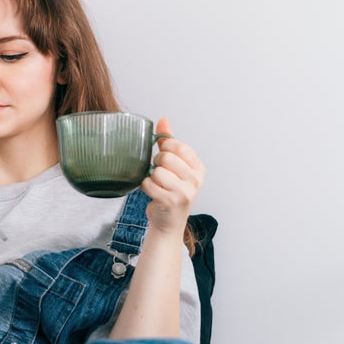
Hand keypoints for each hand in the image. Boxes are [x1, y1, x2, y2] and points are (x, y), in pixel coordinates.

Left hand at [140, 118, 204, 237]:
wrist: (169, 223)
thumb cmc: (170, 191)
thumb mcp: (175, 166)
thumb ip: (169, 142)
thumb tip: (163, 120)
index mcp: (198, 169)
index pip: (180, 147)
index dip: (166, 147)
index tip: (163, 154)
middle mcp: (195, 180)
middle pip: (166, 158)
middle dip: (156, 162)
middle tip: (158, 172)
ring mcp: (184, 193)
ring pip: (156, 171)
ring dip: (150, 177)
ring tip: (156, 184)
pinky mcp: (170, 202)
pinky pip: (149, 184)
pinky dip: (145, 186)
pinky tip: (151, 192)